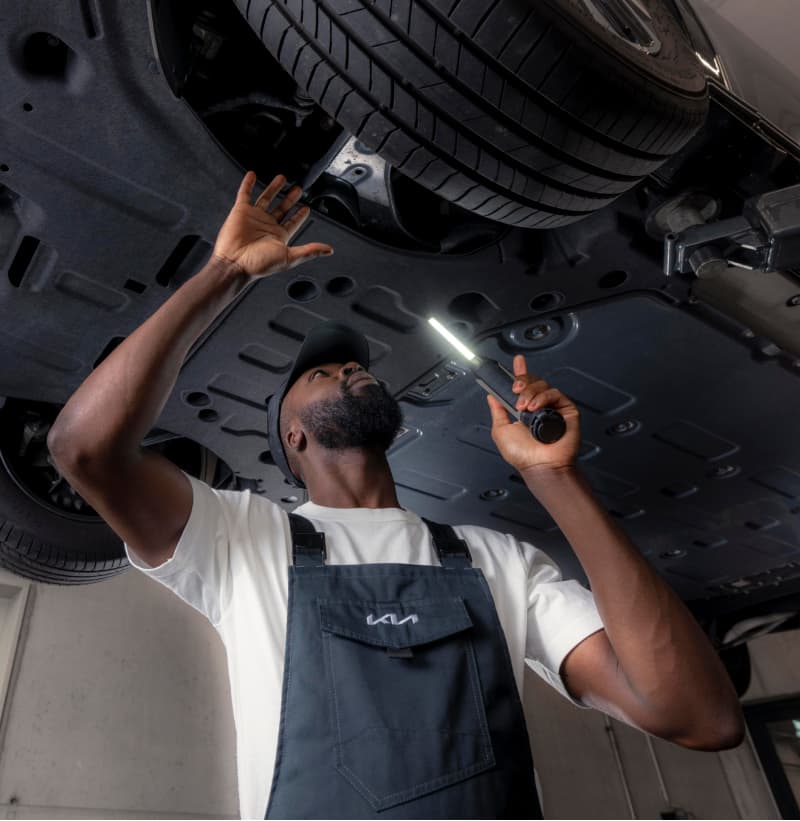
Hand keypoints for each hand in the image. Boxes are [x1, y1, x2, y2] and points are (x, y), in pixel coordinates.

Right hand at [213, 171, 332, 276]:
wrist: (235, 263)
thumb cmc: (259, 264)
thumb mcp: (290, 257)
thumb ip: (310, 251)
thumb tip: (329, 250)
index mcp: (279, 236)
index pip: (293, 222)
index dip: (300, 215)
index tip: (306, 207)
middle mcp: (267, 226)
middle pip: (282, 208)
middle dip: (290, 198)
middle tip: (298, 189)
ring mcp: (254, 217)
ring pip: (266, 198)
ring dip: (274, 188)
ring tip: (282, 178)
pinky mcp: (240, 211)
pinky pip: (245, 194)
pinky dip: (248, 184)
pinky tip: (252, 175)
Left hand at [486, 355, 580, 475]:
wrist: (539, 466)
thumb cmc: (523, 456)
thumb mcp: (501, 430)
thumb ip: (497, 411)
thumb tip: (492, 396)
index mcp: (524, 410)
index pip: (523, 387)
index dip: (520, 372)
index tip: (517, 361)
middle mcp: (539, 407)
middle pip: (532, 382)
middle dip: (521, 383)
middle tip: (515, 393)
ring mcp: (552, 408)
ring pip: (542, 385)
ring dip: (530, 393)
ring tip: (525, 408)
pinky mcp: (566, 410)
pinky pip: (555, 393)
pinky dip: (543, 397)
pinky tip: (536, 408)